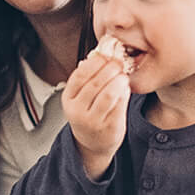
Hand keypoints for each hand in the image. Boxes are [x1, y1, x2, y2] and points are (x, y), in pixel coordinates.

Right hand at [62, 53, 129, 178]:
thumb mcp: (81, 96)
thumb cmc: (88, 113)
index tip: (106, 54)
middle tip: (119, 62)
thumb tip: (100, 53)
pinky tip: (125, 88)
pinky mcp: (109, 127)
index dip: (95, 62)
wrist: (92, 142)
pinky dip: (124, 94)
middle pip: (94, 83)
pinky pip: (119, 106)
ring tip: (123, 76)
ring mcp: (92, 121)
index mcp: (68, 98)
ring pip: (108, 95)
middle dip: (109, 69)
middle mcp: (77, 110)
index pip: (80, 75)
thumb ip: (89, 77)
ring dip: (118, 81)